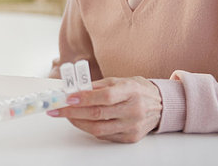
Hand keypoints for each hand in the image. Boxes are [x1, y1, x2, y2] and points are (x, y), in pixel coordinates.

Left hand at [47, 76, 161, 142]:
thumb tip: (74, 90)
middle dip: (73, 112)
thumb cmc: (136, 89)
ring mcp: (133, 126)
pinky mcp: (131, 137)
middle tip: (57, 109)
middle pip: (98, 114)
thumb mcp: (118, 80)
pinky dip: (90, 128)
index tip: (67, 98)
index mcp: (131, 91)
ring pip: (99, 129)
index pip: (105, 96)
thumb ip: (96, 86)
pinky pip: (105, 136)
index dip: (84, 98)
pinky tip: (82, 121)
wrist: (160, 104)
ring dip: (78, 122)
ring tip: (66, 116)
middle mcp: (133, 110)